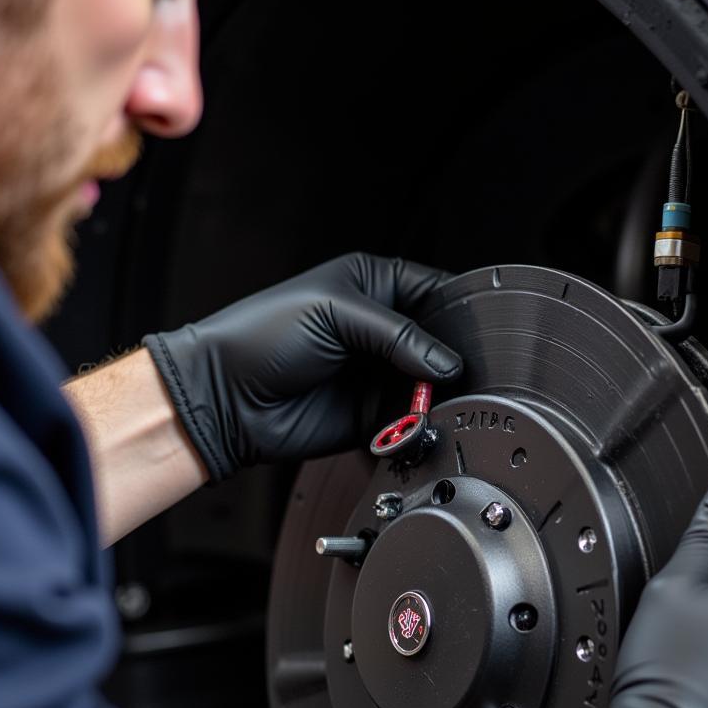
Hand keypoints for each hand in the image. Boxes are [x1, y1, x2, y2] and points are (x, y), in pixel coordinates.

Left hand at [143, 253, 461, 480]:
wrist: (226, 398)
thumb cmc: (262, 336)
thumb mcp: (336, 313)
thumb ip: (398, 334)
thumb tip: (445, 361)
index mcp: (373, 285)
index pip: (435, 290)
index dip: (459, 307)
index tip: (481, 326)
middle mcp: (380, 330)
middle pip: (440, 341)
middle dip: (453, 355)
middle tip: (460, 367)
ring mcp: (377, 373)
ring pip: (431, 383)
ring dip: (439, 392)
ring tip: (439, 394)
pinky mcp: (372, 414)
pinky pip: (411, 419)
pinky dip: (420, 422)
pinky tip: (420, 417)